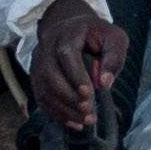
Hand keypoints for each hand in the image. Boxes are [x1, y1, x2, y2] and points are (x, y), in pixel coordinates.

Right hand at [33, 0, 131, 129]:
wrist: (70, 26)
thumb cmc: (97, 34)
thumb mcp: (114, 38)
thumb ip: (114, 57)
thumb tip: (105, 83)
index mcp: (67, 33)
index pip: (66, 54)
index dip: (75, 75)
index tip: (89, 93)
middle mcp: (47, 47)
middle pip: (50, 74)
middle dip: (69, 97)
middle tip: (89, 112)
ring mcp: (38, 62)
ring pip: (44, 89)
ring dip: (64, 110)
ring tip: (85, 122)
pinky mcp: (36, 76)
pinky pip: (41, 98)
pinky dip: (56, 113)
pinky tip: (74, 123)